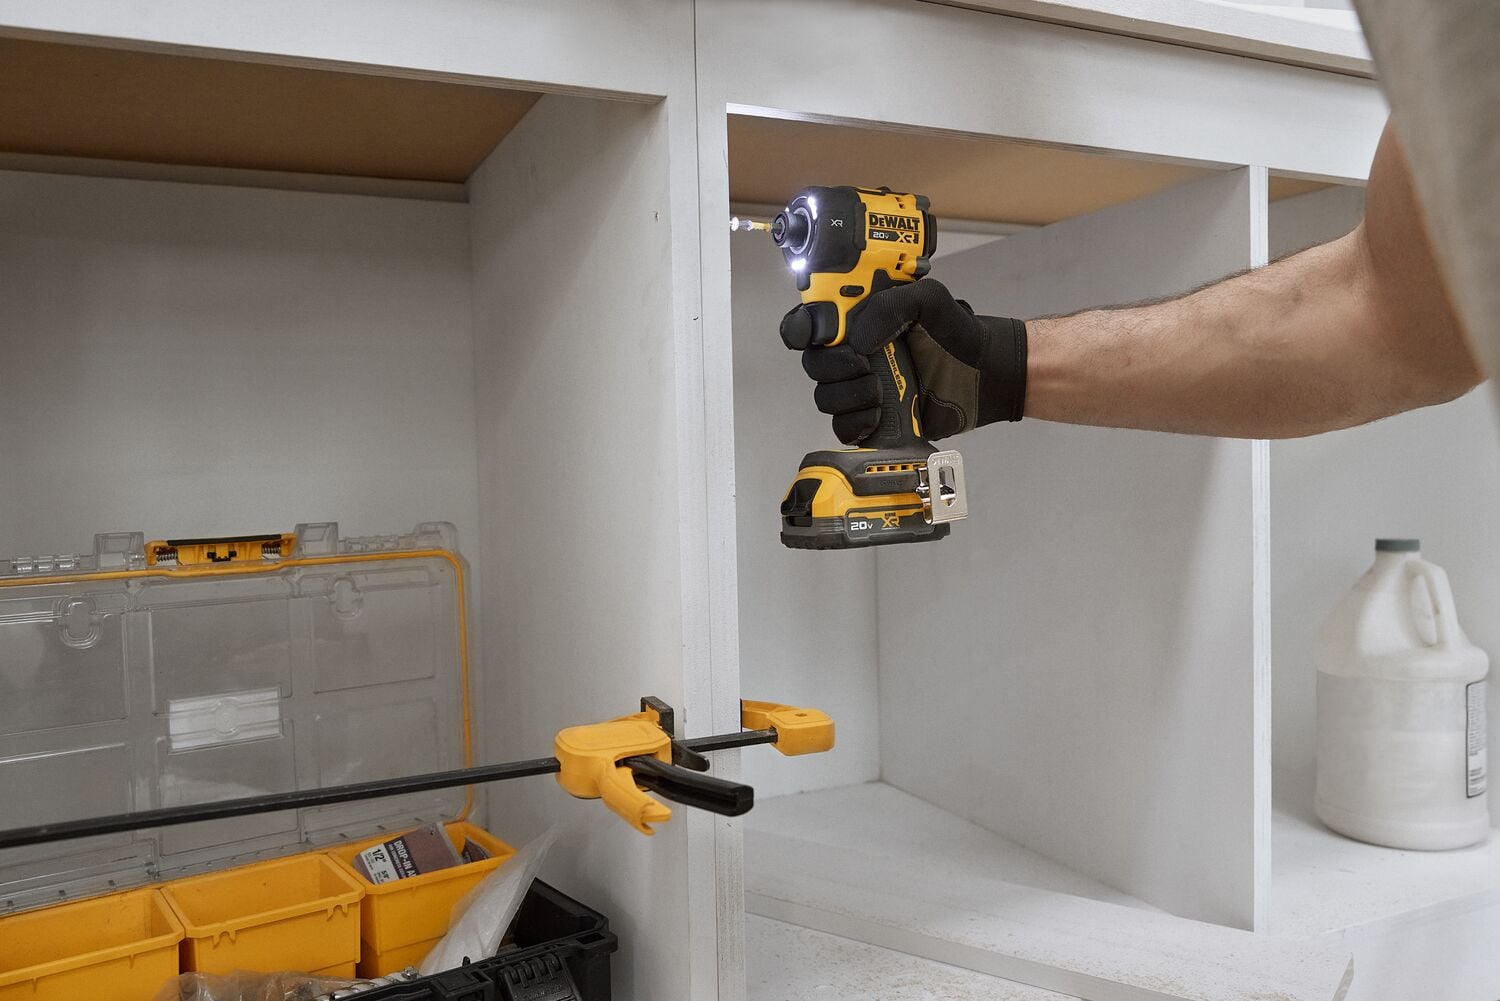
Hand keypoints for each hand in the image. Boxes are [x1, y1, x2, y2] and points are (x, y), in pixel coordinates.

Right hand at [781, 279, 1027, 443]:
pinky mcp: (873, 418)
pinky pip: (842, 427)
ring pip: (825, 396)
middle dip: (834, 366)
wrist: (990, 377)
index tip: (820, 335)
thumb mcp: (930, 300)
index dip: (802, 327)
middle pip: (813, 363)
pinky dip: (854, 423)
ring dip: (847, 396)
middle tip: (865, 364)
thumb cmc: (963, 336)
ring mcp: (862, 387)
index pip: (810, 321)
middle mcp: (855, 353)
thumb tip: (857, 340)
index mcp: (860, 320)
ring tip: (880, 391)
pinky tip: (877, 415)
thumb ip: (892, 305)